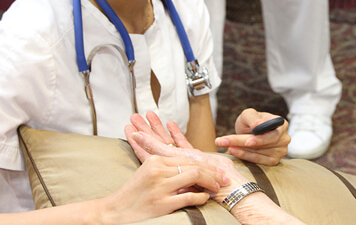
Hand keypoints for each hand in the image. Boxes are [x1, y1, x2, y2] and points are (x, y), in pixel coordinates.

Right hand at [99, 153, 227, 223]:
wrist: (114, 212)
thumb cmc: (133, 194)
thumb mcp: (147, 173)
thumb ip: (167, 168)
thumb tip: (194, 169)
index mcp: (155, 160)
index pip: (187, 158)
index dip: (205, 164)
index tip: (218, 169)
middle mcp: (158, 171)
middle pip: (194, 166)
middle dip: (213, 172)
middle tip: (224, 179)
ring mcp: (160, 187)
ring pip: (195, 177)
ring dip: (211, 183)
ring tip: (217, 188)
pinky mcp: (162, 204)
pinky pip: (189, 197)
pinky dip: (201, 197)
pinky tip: (205, 198)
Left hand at [125, 112, 248, 202]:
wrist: (231, 187)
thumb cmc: (213, 187)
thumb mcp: (189, 179)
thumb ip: (174, 170)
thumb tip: (155, 166)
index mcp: (173, 167)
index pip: (154, 151)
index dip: (143, 142)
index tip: (131, 131)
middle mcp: (177, 161)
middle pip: (157, 142)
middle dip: (146, 129)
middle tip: (134, 117)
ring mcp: (185, 158)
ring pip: (168, 140)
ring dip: (157, 128)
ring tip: (148, 115)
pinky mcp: (196, 156)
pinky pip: (183, 142)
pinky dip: (176, 133)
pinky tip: (169, 124)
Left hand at [215, 108, 289, 165]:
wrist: (249, 132)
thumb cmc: (250, 121)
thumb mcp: (248, 115)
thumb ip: (253, 118)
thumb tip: (258, 126)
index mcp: (282, 124)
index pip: (272, 133)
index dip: (260, 138)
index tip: (246, 141)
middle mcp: (284, 138)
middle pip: (264, 144)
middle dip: (243, 143)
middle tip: (224, 142)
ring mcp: (281, 151)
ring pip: (260, 152)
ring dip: (241, 150)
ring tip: (224, 144)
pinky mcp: (274, 160)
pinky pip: (259, 161)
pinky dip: (245, 156)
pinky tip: (233, 151)